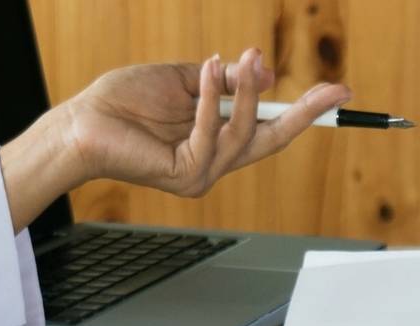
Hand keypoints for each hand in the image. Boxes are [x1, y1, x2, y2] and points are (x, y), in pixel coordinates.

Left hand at [64, 48, 348, 196]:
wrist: (83, 123)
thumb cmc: (124, 102)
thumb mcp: (184, 79)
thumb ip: (222, 80)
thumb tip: (261, 71)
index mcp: (216, 141)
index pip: (269, 129)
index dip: (304, 112)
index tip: (336, 92)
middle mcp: (213, 163)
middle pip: (273, 141)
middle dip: (306, 114)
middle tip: (336, 90)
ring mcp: (201, 173)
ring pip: (244, 132)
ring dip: (246, 90)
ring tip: (244, 58)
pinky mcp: (185, 174)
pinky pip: (212, 132)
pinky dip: (211, 97)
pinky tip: (206, 70)